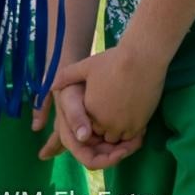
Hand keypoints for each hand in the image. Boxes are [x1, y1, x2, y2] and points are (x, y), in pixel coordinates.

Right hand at [36, 80, 141, 169]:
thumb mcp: (71, 98)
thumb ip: (75, 117)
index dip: (105, 160)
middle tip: (137, 142)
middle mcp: (86, 140)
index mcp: (74, 139)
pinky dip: (132, 137)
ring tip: (141, 135)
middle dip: (121, 152)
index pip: (90, 159)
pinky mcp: (109, 125)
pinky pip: (122, 137)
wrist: (87, 73)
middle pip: (106, 156)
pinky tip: (142, 128)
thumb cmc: (76, 85)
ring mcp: (98, 133)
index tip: (121, 153)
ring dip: (129, 146)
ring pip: (115, 149)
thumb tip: (83, 137)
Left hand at [50, 43, 164, 145]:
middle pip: (104, 134)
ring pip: (119, 137)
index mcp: (90, 111)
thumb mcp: (86, 66)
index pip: (89, 127)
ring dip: (121, 129)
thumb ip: (67, 76)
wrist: (142, 57)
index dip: (95, 119)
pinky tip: (136, 113)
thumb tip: (52, 85)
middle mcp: (104, 122)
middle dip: (107, 127)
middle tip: (116, 110)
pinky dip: (134, 129)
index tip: (103, 107)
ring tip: (126, 112)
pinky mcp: (140, 122)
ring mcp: (123, 124)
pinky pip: (134, 135)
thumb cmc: (114, 60)